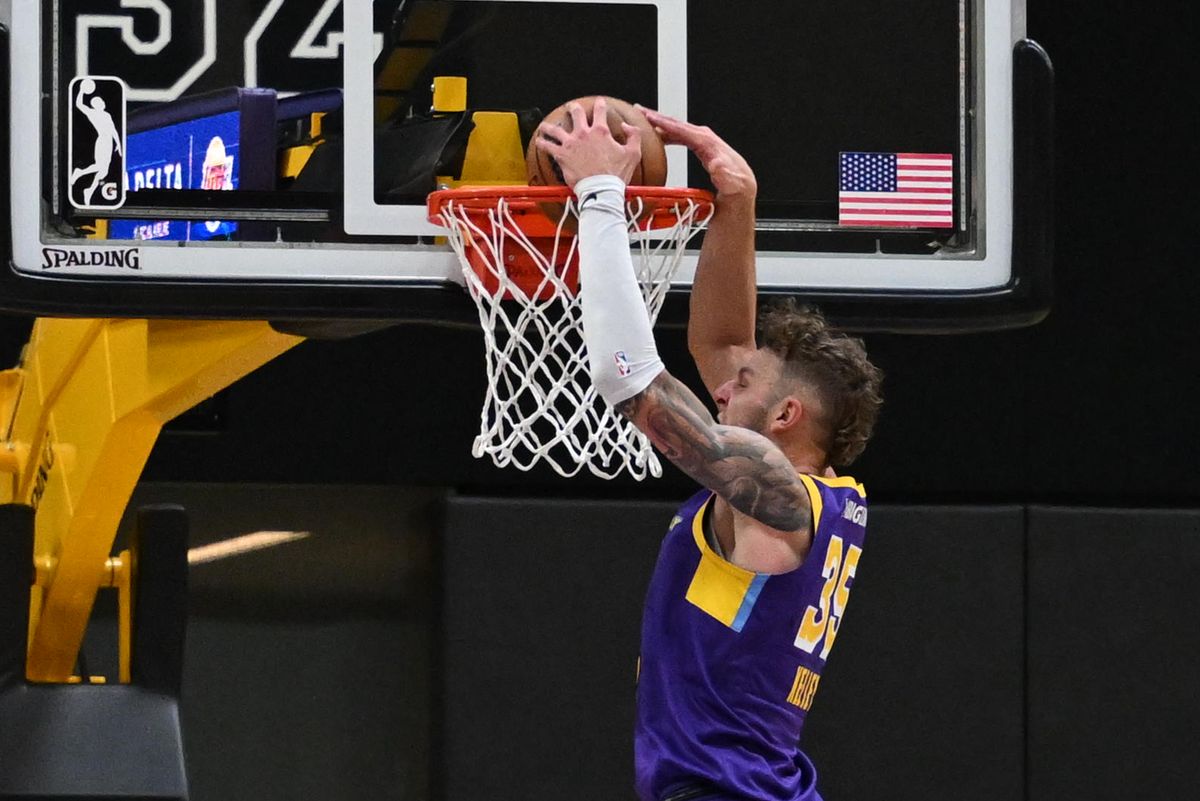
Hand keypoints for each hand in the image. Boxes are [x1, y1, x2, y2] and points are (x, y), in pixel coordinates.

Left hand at [534, 98, 641, 187]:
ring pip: (556, 129)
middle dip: (574, 108)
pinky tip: (538, 141)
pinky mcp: (562, 155)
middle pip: (576, 113)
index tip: (599, 102)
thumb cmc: (616, 174)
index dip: (600, 104)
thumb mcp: (633, 153)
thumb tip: (627, 125)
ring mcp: (571, 143)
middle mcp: (584, 134)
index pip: (600, 111)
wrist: (601, 189)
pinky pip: (548, 146)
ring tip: (545, 126)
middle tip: (571, 108)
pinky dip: (542, 143)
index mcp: (601, 131)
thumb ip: (634, 136)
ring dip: (550, 126)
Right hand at [636, 106, 756, 200]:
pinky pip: (683, 138)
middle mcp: (710, 143)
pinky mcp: (704, 152)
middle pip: (682, 125)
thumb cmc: (736, 195)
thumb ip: (725, 176)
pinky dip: (670, 135)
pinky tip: (662, 137)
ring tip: (646, 121)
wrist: (741, 200)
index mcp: (713, 148)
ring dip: (663, 125)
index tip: (649, 118)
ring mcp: (707, 146)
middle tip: (640, 111)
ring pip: (681, 130)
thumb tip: (717, 163)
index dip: (666, 124)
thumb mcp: (733, 187)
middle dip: (660, 118)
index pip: (686, 131)